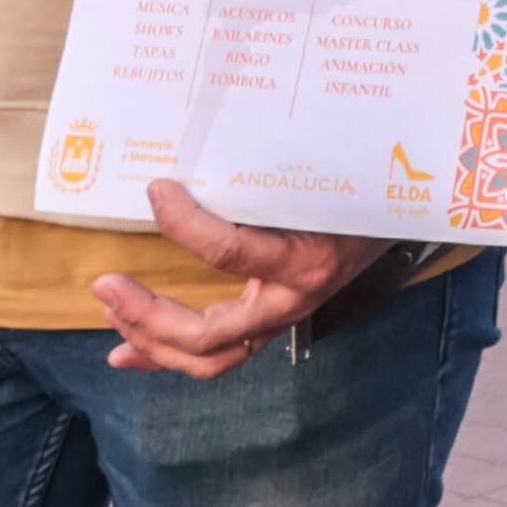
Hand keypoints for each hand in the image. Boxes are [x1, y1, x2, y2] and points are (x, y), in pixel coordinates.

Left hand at [90, 180, 375, 378]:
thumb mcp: (319, 176)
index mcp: (305, 260)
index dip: (184, 224)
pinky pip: (216, 354)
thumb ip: (266, 171)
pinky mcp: (269, 323)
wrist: (401, 214)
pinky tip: (126, 350)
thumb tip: (203, 149)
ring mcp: (280, 319)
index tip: (156, 189)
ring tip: (113, 311)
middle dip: (147, 313)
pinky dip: (165, 354)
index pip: (231, 252)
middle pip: (206, 333)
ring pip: (208, 357)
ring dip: (151, 340)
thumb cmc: (357, 187)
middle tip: (105, 282)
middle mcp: (291, 301)